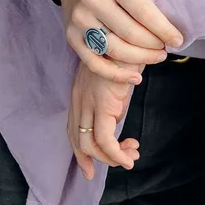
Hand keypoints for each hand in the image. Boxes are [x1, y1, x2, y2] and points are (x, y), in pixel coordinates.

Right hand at [55, 0, 188, 81]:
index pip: (143, 11)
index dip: (163, 28)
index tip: (178, 39)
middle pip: (130, 33)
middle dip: (154, 45)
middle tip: (166, 48)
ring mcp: (80, 19)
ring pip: (114, 50)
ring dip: (141, 59)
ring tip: (157, 57)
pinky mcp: (72, 36)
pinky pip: (95, 63)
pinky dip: (116, 75)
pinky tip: (135, 77)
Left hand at [68, 59, 143, 179]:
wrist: (131, 38)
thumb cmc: (127, 54)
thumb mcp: (114, 79)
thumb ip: (111, 97)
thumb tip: (118, 115)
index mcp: (80, 91)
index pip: (73, 127)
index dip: (80, 150)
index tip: (90, 167)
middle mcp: (79, 99)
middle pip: (77, 139)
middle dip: (92, 159)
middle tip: (118, 164)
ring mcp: (88, 102)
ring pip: (90, 144)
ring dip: (111, 157)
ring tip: (131, 156)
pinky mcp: (103, 105)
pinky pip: (105, 140)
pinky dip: (116, 154)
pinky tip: (130, 156)